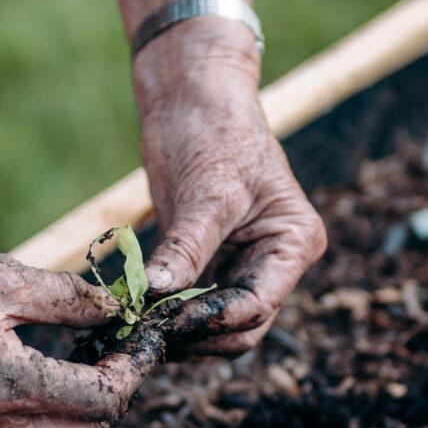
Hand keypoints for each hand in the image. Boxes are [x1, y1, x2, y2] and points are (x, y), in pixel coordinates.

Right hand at [0, 225, 146, 427]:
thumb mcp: (3, 276)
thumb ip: (68, 297)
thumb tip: (115, 306)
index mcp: (6, 384)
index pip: (99, 402)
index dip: (128, 374)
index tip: (131, 346)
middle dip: (110, 403)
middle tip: (110, 361)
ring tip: (77, 386)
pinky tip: (35, 402)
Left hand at [133, 20, 327, 354]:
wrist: (192, 94)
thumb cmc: (214, 128)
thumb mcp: (206, 189)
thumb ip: (187, 246)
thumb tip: (157, 293)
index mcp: (294, 243)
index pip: (256, 306)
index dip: (210, 320)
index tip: (163, 321)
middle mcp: (276, 262)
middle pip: (240, 327)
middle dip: (194, 333)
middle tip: (142, 330)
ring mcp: (243, 265)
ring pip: (214, 325)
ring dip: (176, 330)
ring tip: (132, 324)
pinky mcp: (210, 263)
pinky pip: (190, 304)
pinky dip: (165, 312)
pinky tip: (133, 311)